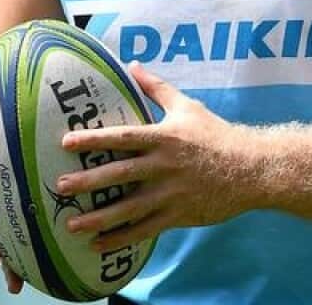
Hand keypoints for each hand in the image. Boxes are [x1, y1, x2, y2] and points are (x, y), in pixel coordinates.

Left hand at [54, 64, 258, 252]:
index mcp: (163, 138)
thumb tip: (132, 65)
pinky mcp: (179, 215)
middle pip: (120, 174)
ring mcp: (171, 193)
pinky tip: (98, 245)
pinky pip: (145, 230)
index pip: (123, 136)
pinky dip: (121, 239)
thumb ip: (156, 88)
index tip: (66, 142)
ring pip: (129, 208)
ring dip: (98, 218)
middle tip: (59, 187)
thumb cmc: (217, 135)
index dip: (94, 139)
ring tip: (71, 225)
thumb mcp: (187, 106)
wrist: (252, 169)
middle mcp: (164, 166)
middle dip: (88, 182)